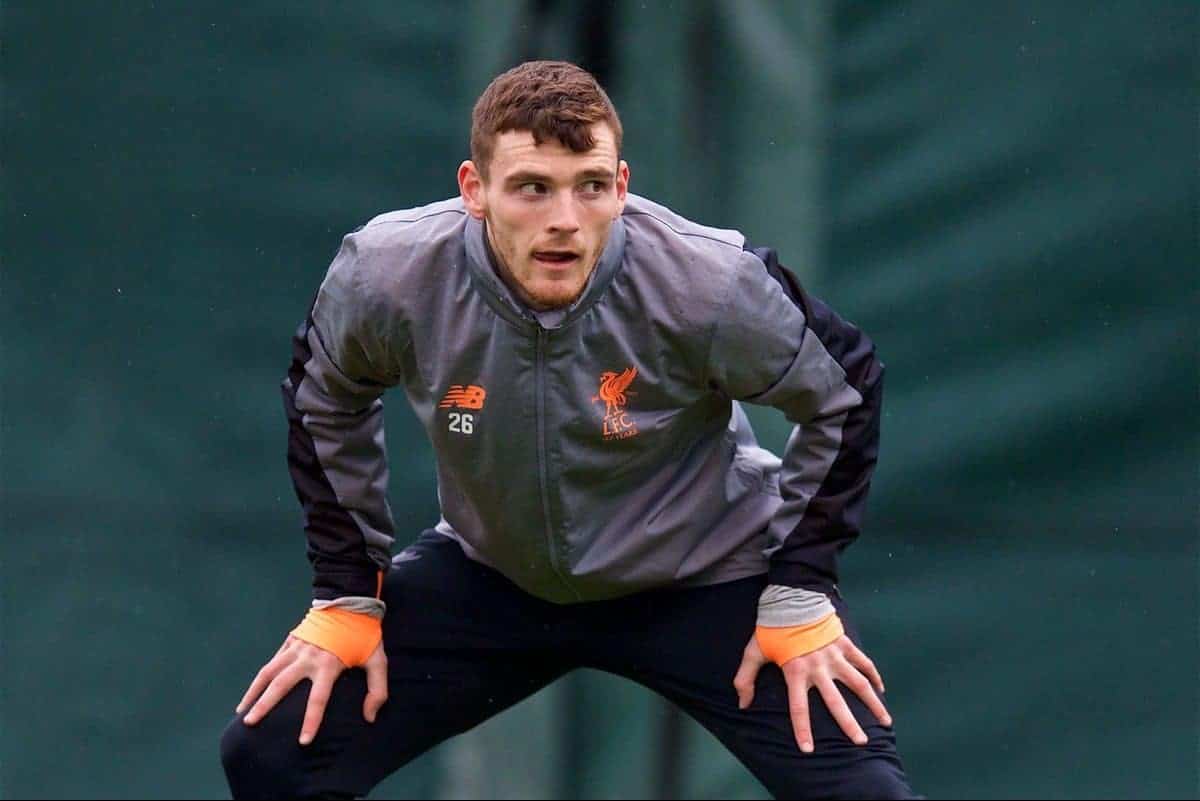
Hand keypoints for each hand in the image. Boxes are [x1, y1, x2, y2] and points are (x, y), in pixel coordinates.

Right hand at [236, 635, 387, 744]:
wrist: (350, 601)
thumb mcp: (378, 661)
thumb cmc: (364, 634)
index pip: (317, 699)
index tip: (302, 741)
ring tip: (241, 711)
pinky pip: (272, 661)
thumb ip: (377, 690)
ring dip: (253, 691)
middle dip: (264, 705)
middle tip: (250, 724)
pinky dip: (261, 677)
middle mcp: (307, 657)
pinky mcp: (291, 640)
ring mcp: (296, 647)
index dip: (311, 721)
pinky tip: (253, 691)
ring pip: (268, 671)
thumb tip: (369, 718)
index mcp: (329, 664)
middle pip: (280, 685)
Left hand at [733, 633, 889, 752]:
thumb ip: (745, 679)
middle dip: (849, 724)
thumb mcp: (753, 652)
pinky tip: (881, 691)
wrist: (792, 598)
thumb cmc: (772, 628)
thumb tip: (741, 705)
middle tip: (861, 742)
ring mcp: (835, 656)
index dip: (802, 729)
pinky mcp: (845, 644)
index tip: (808, 750)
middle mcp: (818, 667)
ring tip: (885, 721)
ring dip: (873, 703)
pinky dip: (874, 676)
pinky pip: (864, 663)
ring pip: (859, 683)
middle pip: (836, 701)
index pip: (798, 707)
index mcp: (795, 671)